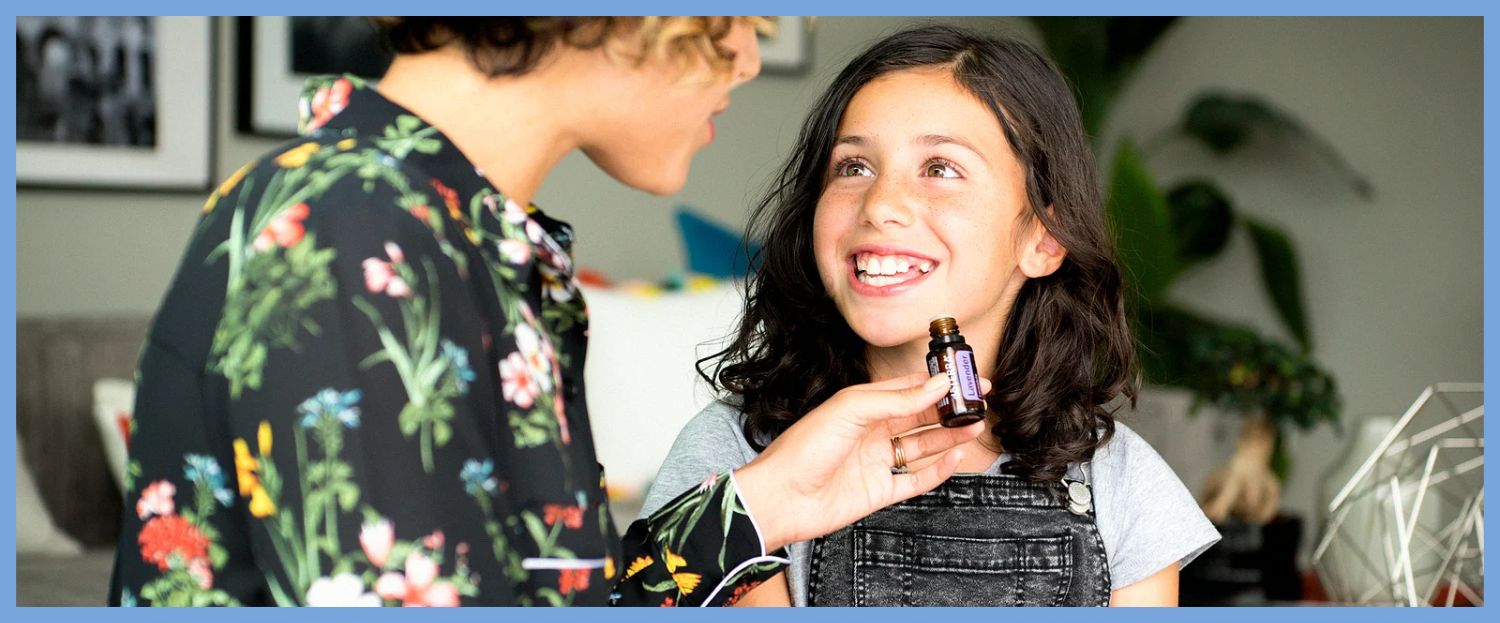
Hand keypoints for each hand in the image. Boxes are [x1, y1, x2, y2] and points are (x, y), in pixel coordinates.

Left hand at [733, 373, 988, 550]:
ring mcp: (877, 461)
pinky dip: (938, 470)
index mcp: (863, 405)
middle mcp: (872, 431)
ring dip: (950, 436)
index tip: (965, 378)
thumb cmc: (804, 448)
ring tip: (976, 425)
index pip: (908, 388)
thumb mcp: (851, 410)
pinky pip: (916, 479)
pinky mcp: (879, 491)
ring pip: (923, 446)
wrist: (781, 497)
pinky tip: (955, 456)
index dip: (937, 383)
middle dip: (950, 409)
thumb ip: (897, 399)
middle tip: (979, 402)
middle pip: (920, 416)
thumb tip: (937, 384)